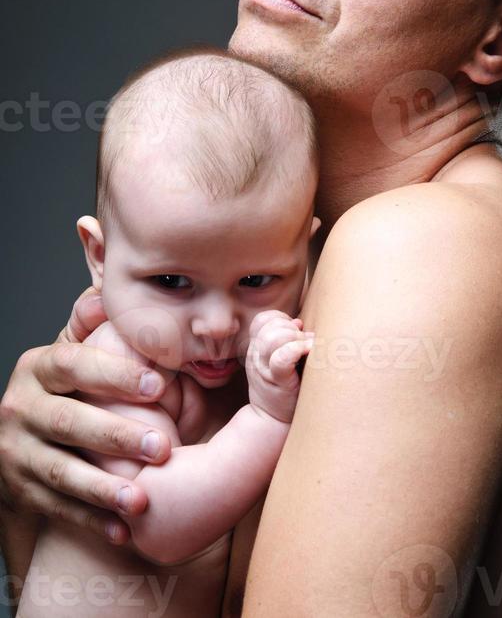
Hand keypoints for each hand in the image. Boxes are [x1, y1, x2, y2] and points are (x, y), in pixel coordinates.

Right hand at [0, 287, 171, 545]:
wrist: (13, 440)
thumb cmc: (62, 387)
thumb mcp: (69, 352)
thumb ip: (89, 326)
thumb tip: (105, 294)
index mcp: (39, 368)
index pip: (74, 364)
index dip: (115, 374)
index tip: (159, 384)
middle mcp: (21, 408)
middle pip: (69, 422)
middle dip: (117, 436)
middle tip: (163, 447)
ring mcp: (17, 453)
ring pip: (60, 472)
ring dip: (103, 488)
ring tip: (142, 499)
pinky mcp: (21, 490)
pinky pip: (57, 508)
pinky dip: (91, 520)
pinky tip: (123, 529)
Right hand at [245, 311, 314, 422]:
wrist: (272, 423)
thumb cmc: (283, 389)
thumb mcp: (276, 361)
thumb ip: (285, 341)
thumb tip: (299, 323)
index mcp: (257, 350)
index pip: (262, 320)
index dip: (280, 320)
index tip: (295, 332)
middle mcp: (257, 357)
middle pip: (269, 326)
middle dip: (290, 329)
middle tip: (304, 344)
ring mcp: (265, 369)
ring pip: (273, 338)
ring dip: (295, 338)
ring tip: (307, 349)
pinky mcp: (278, 381)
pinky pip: (281, 358)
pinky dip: (297, 349)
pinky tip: (309, 352)